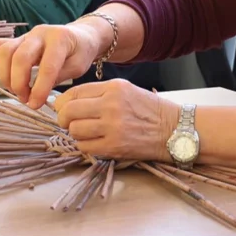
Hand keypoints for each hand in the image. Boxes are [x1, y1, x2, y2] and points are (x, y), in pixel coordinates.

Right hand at [0, 22, 103, 107]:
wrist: (81, 36)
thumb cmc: (81, 52)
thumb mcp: (78, 67)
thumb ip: (57, 78)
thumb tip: (37, 94)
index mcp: (59, 39)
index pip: (46, 66)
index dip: (39, 88)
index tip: (36, 105)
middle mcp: (40, 34)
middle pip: (21, 57)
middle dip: (19, 83)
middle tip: (25, 100)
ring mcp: (26, 35)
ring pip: (6, 51)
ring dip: (6, 75)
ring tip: (16, 91)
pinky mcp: (17, 40)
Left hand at [53, 80, 179, 161]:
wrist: (174, 129)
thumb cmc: (149, 110)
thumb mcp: (126, 90)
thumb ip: (98, 93)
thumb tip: (67, 101)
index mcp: (113, 88)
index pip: (74, 92)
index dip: (61, 102)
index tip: (61, 108)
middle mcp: (111, 105)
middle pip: (68, 112)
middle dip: (63, 118)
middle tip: (68, 122)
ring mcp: (112, 127)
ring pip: (74, 130)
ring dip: (76, 133)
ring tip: (87, 132)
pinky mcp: (114, 146)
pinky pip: (84, 147)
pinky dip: (84, 145)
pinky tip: (94, 142)